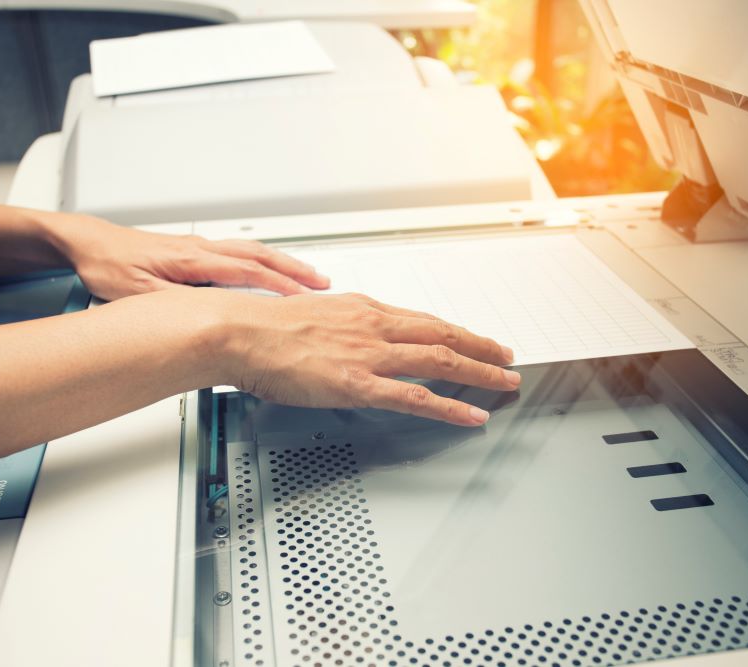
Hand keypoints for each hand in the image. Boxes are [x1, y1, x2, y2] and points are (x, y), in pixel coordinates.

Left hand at [47, 214, 329, 300]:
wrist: (88, 241)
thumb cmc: (107, 264)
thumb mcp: (134, 293)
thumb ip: (171, 304)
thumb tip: (202, 316)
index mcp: (192, 260)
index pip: (247, 272)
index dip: (278, 286)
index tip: (303, 298)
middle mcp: (201, 249)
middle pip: (259, 256)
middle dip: (294, 270)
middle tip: (322, 283)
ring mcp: (199, 247)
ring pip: (252, 251)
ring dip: (282, 263)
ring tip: (306, 276)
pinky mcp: (193, 250)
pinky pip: (239, 252)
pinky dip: (263, 260)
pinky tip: (268, 269)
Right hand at [220, 292, 519, 425]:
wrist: (241, 332)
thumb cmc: (264, 325)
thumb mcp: (310, 313)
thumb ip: (337, 325)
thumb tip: (344, 333)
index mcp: (362, 309)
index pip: (421, 319)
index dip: (454, 330)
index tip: (473, 337)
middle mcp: (374, 327)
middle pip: (442, 333)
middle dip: (481, 346)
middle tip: (506, 356)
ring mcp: (370, 355)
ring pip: (440, 360)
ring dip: (479, 371)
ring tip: (505, 381)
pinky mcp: (359, 384)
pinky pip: (416, 397)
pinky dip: (450, 406)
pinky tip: (471, 414)